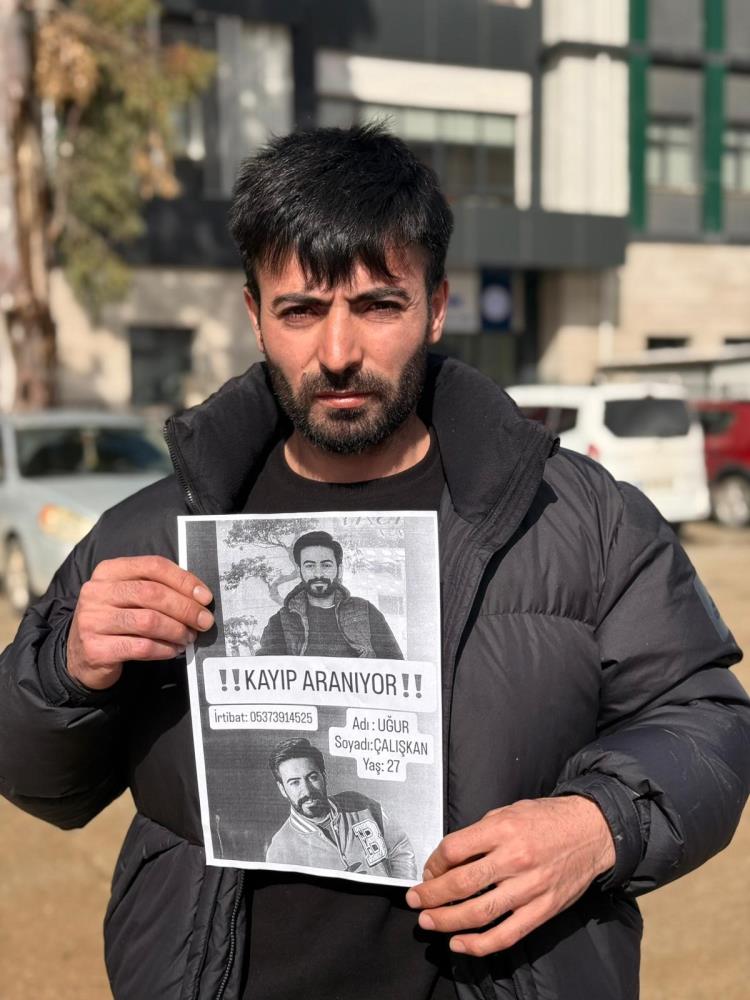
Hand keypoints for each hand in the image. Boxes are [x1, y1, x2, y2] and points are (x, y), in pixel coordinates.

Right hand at [67, 556, 213, 690]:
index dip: (184, 580)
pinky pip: (141, 647)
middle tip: (204, 621)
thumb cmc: (116, 620)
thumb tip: (199, 596)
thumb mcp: (128, 596)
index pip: (153, 566)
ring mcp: (92, 620)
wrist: (80, 656)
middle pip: (152, 593)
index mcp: (108, 571)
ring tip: (189, 637)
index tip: (205, 597)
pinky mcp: (95, 649)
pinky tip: (174, 650)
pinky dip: (164, 649)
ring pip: (148, 621)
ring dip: (177, 630)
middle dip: (185, 608)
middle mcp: (96, 592)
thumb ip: (156, 589)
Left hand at [405, 796, 614, 956]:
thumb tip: (450, 858)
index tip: (428, 871)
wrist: (591, 831)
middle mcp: (514, 858)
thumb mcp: (509, 811)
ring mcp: (530, 887)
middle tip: (415, 901)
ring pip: (479, 912)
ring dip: (447, 921)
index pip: (454, 850)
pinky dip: (479, 945)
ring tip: (428, 922)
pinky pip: (506, 934)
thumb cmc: (547, 819)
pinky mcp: (543, 910)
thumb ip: (480, 833)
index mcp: (503, 829)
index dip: (433, 863)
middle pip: (461, 883)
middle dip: (431, 896)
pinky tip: (459, 944)